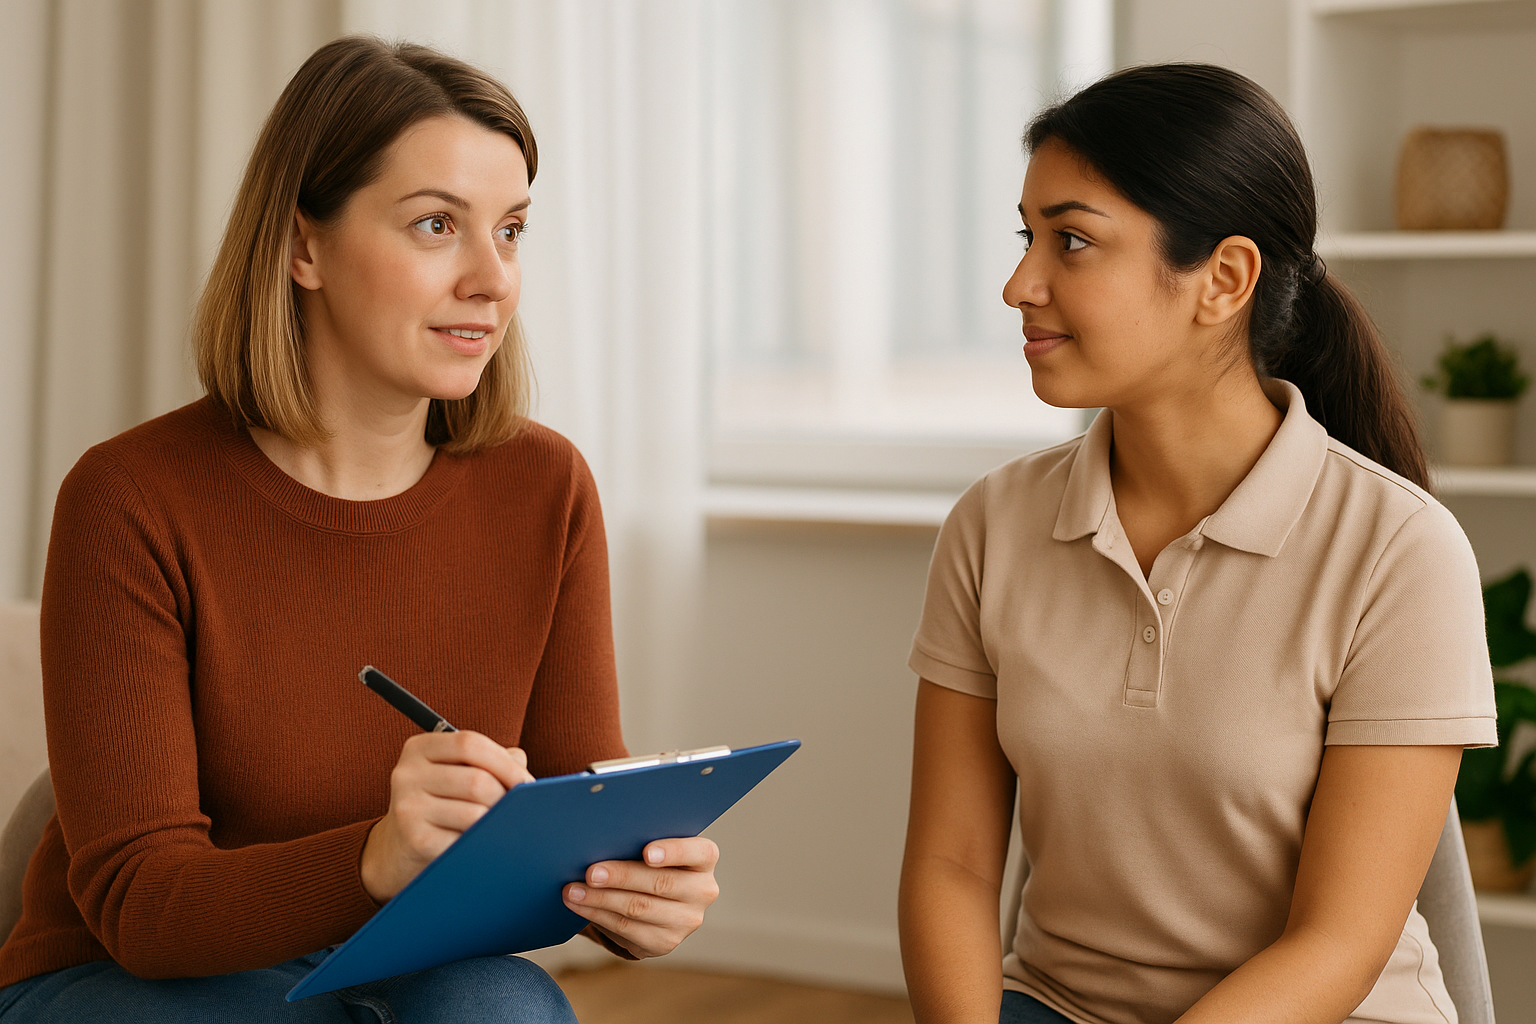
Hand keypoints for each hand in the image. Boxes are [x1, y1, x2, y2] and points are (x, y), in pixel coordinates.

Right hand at [360, 731, 533, 902]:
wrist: (398, 849)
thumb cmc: (440, 803)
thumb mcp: (456, 773)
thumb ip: (492, 761)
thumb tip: (523, 769)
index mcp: (419, 748)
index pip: (470, 743)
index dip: (505, 763)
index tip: (527, 783)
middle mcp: (407, 774)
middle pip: (476, 780)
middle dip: (506, 798)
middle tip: (519, 811)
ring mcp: (407, 807)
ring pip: (475, 813)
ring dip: (497, 822)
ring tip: (503, 826)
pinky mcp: (414, 840)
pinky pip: (464, 840)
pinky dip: (481, 843)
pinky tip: (484, 844)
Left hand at [563, 836, 719, 958]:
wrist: (659, 903)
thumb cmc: (651, 862)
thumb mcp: (655, 847)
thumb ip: (641, 840)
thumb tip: (601, 838)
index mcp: (705, 858)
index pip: (698, 852)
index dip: (673, 852)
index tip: (647, 852)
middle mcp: (703, 891)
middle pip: (660, 883)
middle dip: (621, 877)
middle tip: (590, 872)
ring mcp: (687, 921)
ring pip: (639, 908)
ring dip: (600, 898)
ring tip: (573, 890)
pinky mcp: (665, 943)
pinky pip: (626, 928)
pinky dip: (598, 915)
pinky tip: (579, 905)